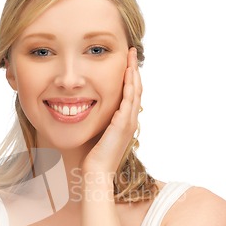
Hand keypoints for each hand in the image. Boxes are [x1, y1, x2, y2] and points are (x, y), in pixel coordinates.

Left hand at [83, 47, 141, 174]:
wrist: (96, 173)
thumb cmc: (94, 157)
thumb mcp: (98, 134)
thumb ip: (99, 122)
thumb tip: (89, 111)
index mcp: (125, 122)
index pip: (131, 94)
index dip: (129, 77)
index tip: (126, 62)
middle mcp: (130, 120)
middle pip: (136, 89)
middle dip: (133, 69)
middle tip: (131, 53)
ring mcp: (128, 122)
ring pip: (135, 91)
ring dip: (133, 72)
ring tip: (131, 57)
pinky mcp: (123, 124)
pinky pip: (129, 100)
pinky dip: (129, 85)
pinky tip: (127, 72)